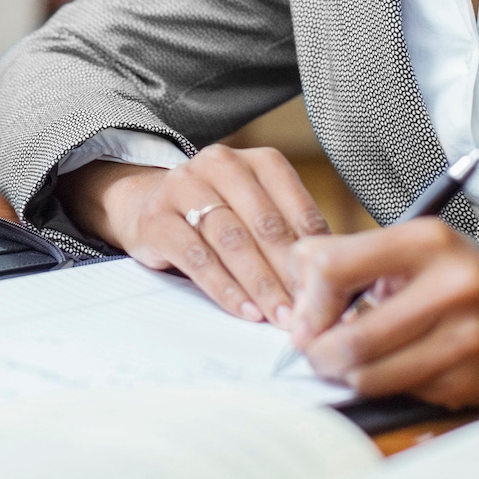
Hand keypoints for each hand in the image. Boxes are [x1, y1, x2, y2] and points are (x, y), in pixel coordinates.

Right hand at [57, 144, 329, 324]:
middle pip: (264, 223)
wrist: (144, 205)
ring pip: (231, 239)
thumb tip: (333, 280)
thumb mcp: (255, 213)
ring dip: (260, 284)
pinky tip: (245, 310)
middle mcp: (221, 165)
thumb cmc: (216, 216)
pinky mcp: (157, 218)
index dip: (315, 251)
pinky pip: (197, 257)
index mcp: (257, 161)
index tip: (332, 289)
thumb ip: (289, 236)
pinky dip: (225, 288)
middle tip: (310, 311)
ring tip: (280, 316)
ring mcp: (184, 187)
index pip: (295, 205)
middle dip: (290, 273)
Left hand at [286, 219, 478, 408]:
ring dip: (346, 373)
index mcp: (428, 241)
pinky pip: (398, 393)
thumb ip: (351, 257)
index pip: (334, 267)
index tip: (306, 313)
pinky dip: (384, 384)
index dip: (309, 299)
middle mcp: (451, 288)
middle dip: (318, 351)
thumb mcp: (415, 246)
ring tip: (347, 359)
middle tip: (314, 349)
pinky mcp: (466, 383)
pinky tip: (393, 365)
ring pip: (368, 376)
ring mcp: (463, 341)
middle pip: (349, 338)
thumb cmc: (462, 277)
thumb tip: (293, 282)